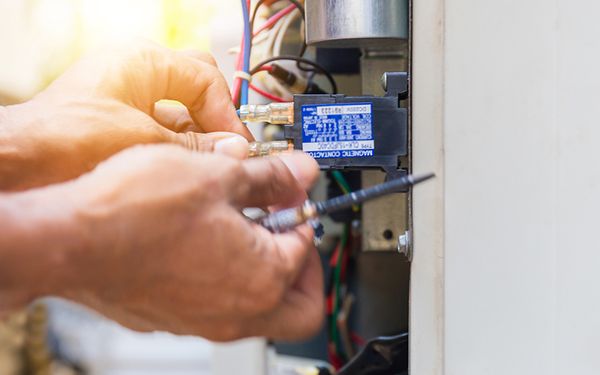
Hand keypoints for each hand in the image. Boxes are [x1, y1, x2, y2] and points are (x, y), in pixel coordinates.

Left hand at [1, 41, 251, 190]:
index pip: (207, 80)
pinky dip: (177, 142)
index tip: (239, 146)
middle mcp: (137, 71)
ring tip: (207, 162)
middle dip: (216, 115)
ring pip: (182, 106)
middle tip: (228, 147)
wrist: (20, 163)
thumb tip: (234, 150)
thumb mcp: (143, 143)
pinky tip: (181, 165)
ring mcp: (127, 93)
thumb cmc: (64, 141)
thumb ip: (195, 146)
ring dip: (198, 133)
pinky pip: (162, 123)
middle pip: (198, 83)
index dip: (228, 115)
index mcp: (144, 62)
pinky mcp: (120, 117)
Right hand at [13, 146, 322, 340]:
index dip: (303, 210)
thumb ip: (272, 177)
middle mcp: (238, 312)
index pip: (308, 247)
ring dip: (263, 267)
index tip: (290, 190)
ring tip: (240, 224)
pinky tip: (203, 239)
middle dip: (304, 263)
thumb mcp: (219, 175)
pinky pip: (220, 305)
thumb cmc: (137, 212)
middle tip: (286, 226)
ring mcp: (204, 322)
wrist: (69, 240)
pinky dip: (227, 277)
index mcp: (264, 279)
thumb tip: (302, 171)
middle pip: (301, 304)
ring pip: (260, 307)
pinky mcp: (174, 319)